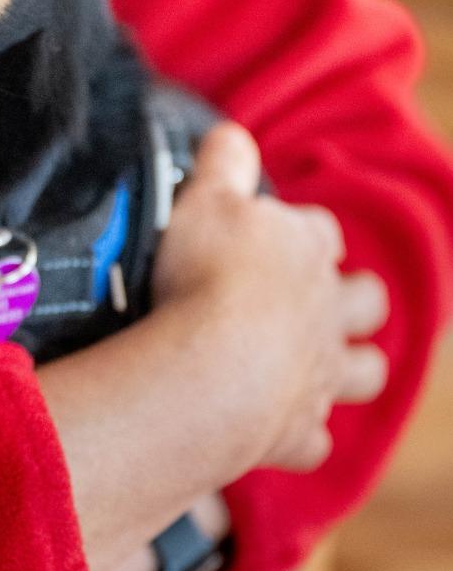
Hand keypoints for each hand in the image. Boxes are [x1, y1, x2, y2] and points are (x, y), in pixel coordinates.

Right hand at [153, 123, 389, 471]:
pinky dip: (302, 430)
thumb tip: (231, 133)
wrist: (211, 365)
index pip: (319, 230)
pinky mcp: (297, 431)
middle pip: (365, 301)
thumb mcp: (205, 198)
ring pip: (364, 371)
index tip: (272, 230)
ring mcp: (319, 373)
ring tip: (328, 363)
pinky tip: (279, 424)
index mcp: (304, 250)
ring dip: (353, 365)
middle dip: (355, 297)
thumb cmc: (207, 271)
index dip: (301, 230)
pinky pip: (313, 438)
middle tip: (325, 296)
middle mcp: (325, 311)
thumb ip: (224, 162)